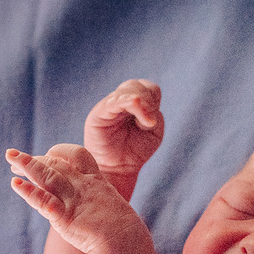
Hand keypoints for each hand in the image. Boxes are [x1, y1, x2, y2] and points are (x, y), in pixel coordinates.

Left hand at [6, 144, 139, 253]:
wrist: (126, 244)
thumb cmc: (122, 232)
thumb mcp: (110, 209)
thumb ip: (97, 204)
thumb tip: (92, 209)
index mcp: (96, 181)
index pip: (77, 155)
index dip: (60, 151)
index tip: (47, 154)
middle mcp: (83, 186)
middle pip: (56, 163)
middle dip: (34, 159)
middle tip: (14, 158)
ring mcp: (73, 200)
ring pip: (47, 175)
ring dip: (27, 164)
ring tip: (10, 156)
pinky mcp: (64, 217)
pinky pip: (44, 201)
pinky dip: (28, 191)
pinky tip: (15, 184)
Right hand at [82, 79, 163, 193]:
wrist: (118, 168)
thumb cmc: (135, 151)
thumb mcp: (152, 132)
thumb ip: (154, 116)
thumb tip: (147, 108)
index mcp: (136, 103)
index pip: (148, 88)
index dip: (153, 99)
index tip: (152, 122)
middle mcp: (122, 101)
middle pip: (137, 85)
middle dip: (147, 101)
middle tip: (149, 122)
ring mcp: (110, 105)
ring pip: (127, 90)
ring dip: (140, 104)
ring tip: (143, 124)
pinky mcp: (99, 113)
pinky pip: (113, 101)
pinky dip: (125, 100)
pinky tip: (133, 103)